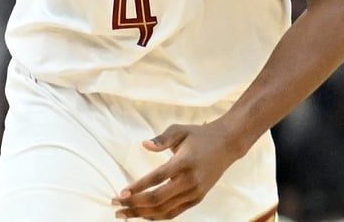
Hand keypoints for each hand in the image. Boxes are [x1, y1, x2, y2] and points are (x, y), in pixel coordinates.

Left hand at [112, 122, 241, 219]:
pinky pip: (174, 212)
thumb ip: (161, 139)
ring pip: (164, 210)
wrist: (227, 144)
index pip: (156, 179)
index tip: (121, 192)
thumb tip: (143, 145)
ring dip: (142, 214)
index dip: (137, 188)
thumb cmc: (199, 135)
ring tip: (123, 213)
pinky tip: (142, 214)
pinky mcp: (197, 198)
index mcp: (184, 163)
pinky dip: (157, 216)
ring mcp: (194, 192)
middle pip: (157, 199)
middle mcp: (190, 181)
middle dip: (134, 204)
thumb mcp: (179, 130)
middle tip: (116, 205)